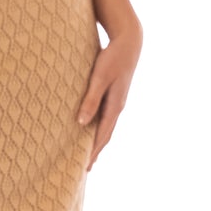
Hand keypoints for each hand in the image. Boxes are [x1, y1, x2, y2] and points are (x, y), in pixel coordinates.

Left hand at [76, 18, 142, 170]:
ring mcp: (117, 101)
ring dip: (98, 141)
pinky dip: (99, 127)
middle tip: (86, 168)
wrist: (129, 42)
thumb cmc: (112, 58)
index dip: (93, 152)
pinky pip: (106, 116)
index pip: (102, 135)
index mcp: (114, 106)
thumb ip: (91, 99)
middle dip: (96, 151)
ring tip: (89, 152)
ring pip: (106, 126)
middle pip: (105, 135)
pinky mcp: (115, 94)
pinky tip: (92, 127)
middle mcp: (117, 107)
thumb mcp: (99, 78)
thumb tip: (81, 123)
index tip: (85, 167)